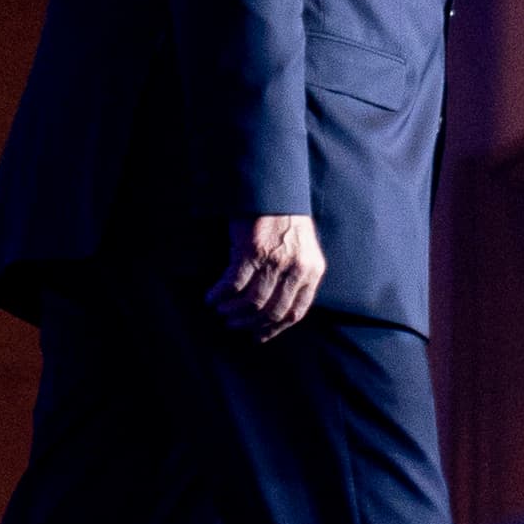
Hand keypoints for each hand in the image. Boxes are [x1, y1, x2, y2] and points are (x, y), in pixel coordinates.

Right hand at [206, 213, 324, 340]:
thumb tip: (274, 307)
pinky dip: (220, 294)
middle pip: (272, 310)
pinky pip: (234, 284)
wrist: (273, 188)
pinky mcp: (252, 251)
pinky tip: (211, 297)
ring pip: (252, 301)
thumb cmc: (285, 218)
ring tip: (221, 311)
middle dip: (249, 323)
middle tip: (233, 324)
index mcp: (312, 270)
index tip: (257, 335)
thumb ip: (296, 276)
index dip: (274, 328)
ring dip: (232, 310)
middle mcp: (296, 268)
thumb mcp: (303, 249)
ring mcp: (275, 260)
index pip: (295, 312)